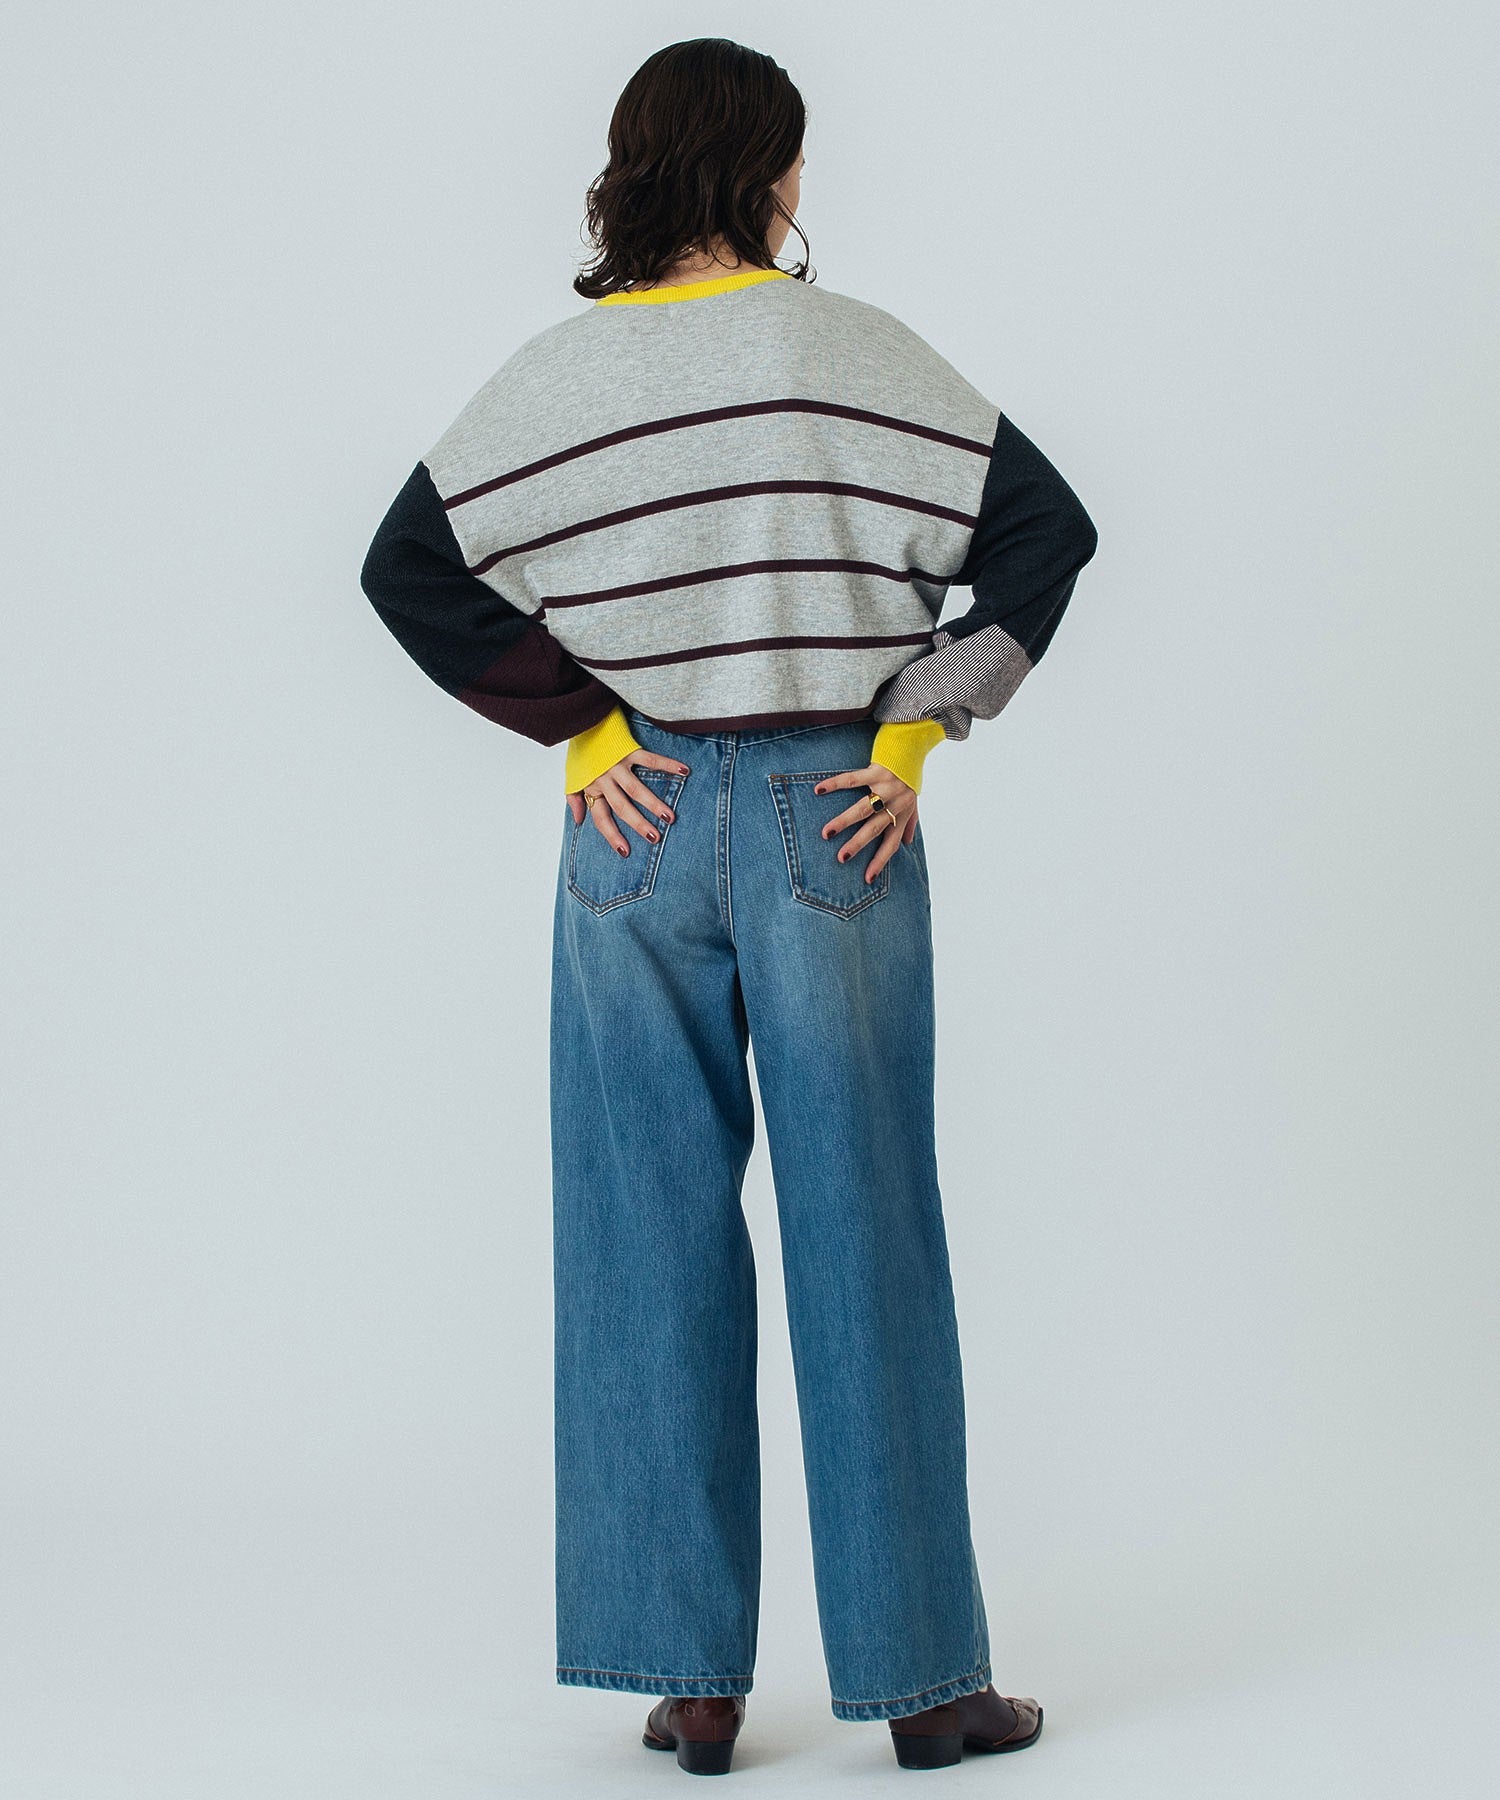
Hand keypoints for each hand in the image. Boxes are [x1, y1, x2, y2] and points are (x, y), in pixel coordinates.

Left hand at [567, 749, 690, 855]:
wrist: (582, 720)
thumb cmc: (580, 752)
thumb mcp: (572, 777)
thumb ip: (574, 800)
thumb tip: (578, 822)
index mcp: (592, 788)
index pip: (601, 818)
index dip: (612, 835)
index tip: (626, 851)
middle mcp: (604, 780)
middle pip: (622, 807)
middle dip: (638, 824)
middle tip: (655, 837)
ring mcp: (617, 765)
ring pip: (636, 789)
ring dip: (654, 804)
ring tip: (669, 817)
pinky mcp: (628, 749)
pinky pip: (650, 760)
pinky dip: (667, 765)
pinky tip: (683, 772)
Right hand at [812, 762, 919, 882]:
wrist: (914, 745)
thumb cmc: (910, 776)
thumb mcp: (914, 802)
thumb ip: (910, 823)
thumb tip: (908, 844)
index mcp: (902, 814)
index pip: (891, 843)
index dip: (880, 861)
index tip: (867, 879)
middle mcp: (895, 803)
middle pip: (874, 828)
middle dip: (858, 844)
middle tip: (841, 858)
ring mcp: (885, 786)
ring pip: (862, 808)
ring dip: (844, 821)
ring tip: (827, 833)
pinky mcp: (876, 770)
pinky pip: (853, 779)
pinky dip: (835, 784)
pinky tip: (819, 791)